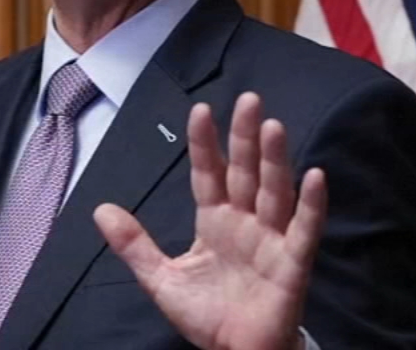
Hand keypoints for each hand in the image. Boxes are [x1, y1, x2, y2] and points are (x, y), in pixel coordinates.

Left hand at [93, 92, 327, 349]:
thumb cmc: (207, 315)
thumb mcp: (161, 279)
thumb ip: (135, 244)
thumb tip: (100, 209)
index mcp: (215, 221)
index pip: (208, 173)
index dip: (205, 144)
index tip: (200, 109)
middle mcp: (245, 222)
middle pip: (245, 172)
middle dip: (245, 137)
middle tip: (248, 98)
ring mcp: (271, 240)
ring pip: (274, 192)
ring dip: (275, 160)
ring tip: (274, 126)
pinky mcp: (293, 264)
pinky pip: (305, 231)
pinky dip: (312, 205)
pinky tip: (315, 176)